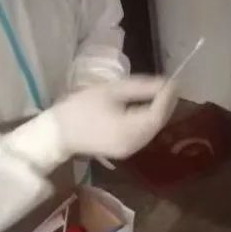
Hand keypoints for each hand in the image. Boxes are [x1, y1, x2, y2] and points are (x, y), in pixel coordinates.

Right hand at [51, 76, 177, 159]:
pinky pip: (144, 134)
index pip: (157, 114)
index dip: (167, 98)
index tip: (172, 81)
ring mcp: (130, 150)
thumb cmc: (80, 108)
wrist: (57, 133)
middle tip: (171, 85)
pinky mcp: (125, 150)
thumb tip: (165, 83)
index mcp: (129, 130)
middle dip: (166, 104)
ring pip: (152, 129)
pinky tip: (149, 107)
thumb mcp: (110, 91)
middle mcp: (134, 144)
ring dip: (159, 112)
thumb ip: (140, 87)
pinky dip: (149, 120)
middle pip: (158, 123)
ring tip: (162, 93)